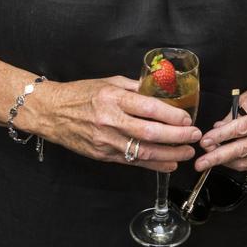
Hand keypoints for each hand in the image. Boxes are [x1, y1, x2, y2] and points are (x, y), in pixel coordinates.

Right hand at [35, 75, 201, 171]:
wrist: (51, 112)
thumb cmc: (80, 94)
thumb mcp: (108, 82)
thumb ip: (135, 87)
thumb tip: (160, 89)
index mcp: (113, 98)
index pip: (148, 108)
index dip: (171, 115)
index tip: (187, 118)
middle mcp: (110, 120)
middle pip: (149, 132)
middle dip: (177, 136)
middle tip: (195, 136)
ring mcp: (105, 140)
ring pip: (143, 151)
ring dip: (169, 154)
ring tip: (187, 152)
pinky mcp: (102, 155)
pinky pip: (132, 161)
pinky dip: (153, 165)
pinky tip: (168, 163)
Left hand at [194, 77, 246, 172]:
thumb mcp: (244, 100)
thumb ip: (229, 118)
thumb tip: (214, 132)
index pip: (241, 129)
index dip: (221, 136)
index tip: (205, 141)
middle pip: (243, 149)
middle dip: (219, 157)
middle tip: (201, 162)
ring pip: (246, 161)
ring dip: (225, 161)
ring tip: (209, 159)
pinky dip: (235, 162)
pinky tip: (224, 158)